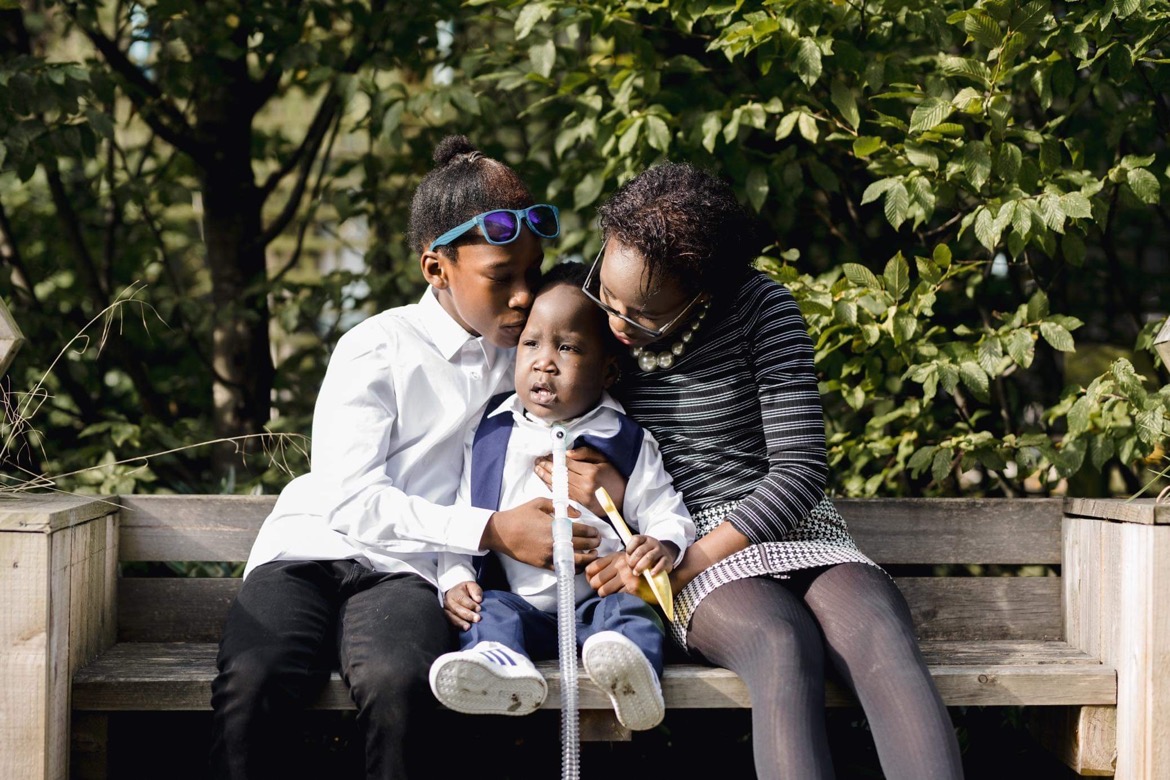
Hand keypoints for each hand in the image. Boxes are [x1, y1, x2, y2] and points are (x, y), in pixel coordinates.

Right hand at [443, 581, 482, 630]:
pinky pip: (449, 623)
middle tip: (477, 619)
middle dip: (467, 615)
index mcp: (454, 593)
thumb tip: (478, 599)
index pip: (461, 599)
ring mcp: (445, 611)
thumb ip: (475, 591)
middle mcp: (447, 602)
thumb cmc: (465, 591)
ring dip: (460, 622)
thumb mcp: (471, 586)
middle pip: (457, 609)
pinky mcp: (445, 618)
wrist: (454, 594)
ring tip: (468, 627)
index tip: (479, 608)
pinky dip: (456, 627)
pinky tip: (462, 629)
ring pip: (451, 617)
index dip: (470, 604)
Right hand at [480, 497, 599, 570]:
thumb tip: (578, 514)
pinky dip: (574, 568)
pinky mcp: (543, 564)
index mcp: (555, 526)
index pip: (582, 531)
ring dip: (588, 558)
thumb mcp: (540, 502)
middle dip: (594, 544)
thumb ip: (561, 506)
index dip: (593, 532)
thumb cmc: (520, 515)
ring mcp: (549, 555)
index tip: (597, 532)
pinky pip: (564, 569)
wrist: (502, 532)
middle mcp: (555, 542)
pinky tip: (580, 564)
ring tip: (593, 554)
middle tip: (598, 542)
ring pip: (576, 561)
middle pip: (583, 546)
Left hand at [533, 446, 625, 516]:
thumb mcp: (604, 459)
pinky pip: (563, 494)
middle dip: (547, 467)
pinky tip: (546, 481)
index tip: (546, 454)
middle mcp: (585, 484)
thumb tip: (567, 453)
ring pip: (559, 485)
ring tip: (538, 469)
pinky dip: (553, 487)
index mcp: (591, 471)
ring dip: (546, 477)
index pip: (567, 463)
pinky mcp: (581, 504)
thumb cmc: (615, 476)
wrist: (625, 498)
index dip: (555, 458)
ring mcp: (582, 496)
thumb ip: (586, 454)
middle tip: (537, 461)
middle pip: (561, 474)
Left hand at [584, 552, 640, 597]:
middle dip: (595, 588)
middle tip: (600, 589)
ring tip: (610, 593)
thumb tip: (587, 574)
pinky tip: (620, 595)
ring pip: (603, 591)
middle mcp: (620, 565)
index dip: (588, 577)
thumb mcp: (621, 561)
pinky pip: (615, 597)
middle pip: (595, 581)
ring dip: (604, 595)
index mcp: (615, 557)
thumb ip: (606, 564)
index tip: (592, 580)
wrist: (659, 575)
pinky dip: (615, 598)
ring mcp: (627, 576)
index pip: (591, 568)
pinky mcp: (633, 588)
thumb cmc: (636, 569)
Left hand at [625, 535, 677, 576]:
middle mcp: (653, 542)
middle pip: (640, 550)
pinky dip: (655, 570)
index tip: (628, 557)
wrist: (665, 556)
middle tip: (631, 569)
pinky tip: (651, 574)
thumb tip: (630, 566)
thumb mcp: (640, 551)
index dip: (629, 549)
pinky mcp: (667, 559)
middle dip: (633, 561)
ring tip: (637, 573)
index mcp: (645, 539)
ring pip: (649, 557)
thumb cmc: (648, 555)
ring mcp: (661, 550)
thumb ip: (633, 556)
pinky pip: (661, 564)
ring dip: (641, 566)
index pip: (636, 539)